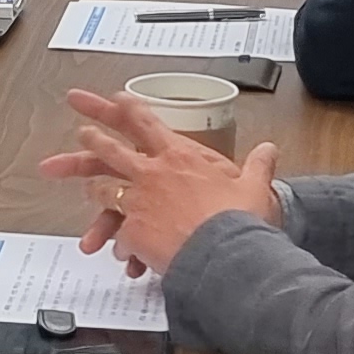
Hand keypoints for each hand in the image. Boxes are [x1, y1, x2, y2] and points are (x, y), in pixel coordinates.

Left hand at [37, 88, 281, 278]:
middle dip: (95, 141)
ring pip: (104, 189)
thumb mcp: (255, 187)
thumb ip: (259, 166)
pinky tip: (117, 251)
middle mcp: (153, 174)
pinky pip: (118, 235)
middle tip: (83, 134)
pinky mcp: (134, 232)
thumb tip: (271, 150)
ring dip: (94, 188)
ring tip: (85, 188)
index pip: (147, 123)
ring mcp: (139, 202)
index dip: (128, 108)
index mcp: (180, 156)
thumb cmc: (241, 219)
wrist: (227, 254)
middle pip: (112, 151)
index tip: (114, 98)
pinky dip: (119, 243)